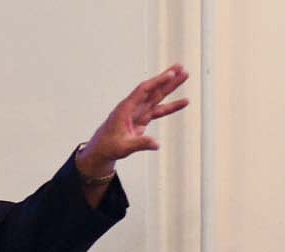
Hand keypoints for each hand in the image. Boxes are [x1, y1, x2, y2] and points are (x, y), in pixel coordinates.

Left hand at [76, 64, 189, 178]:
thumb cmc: (107, 146)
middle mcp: (132, 107)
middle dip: (166, 78)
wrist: (101, 150)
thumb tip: (156, 144)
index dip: (157, 82)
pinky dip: (171, 106)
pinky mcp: (142, 119)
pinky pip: (158, 110)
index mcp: (125, 109)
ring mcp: (138, 112)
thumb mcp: (123, 147)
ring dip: (170, 87)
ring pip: (157, 96)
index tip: (170, 74)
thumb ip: (140, 144)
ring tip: (184, 76)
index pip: (143, 91)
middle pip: (152, 89)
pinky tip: (182, 102)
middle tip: (180, 68)